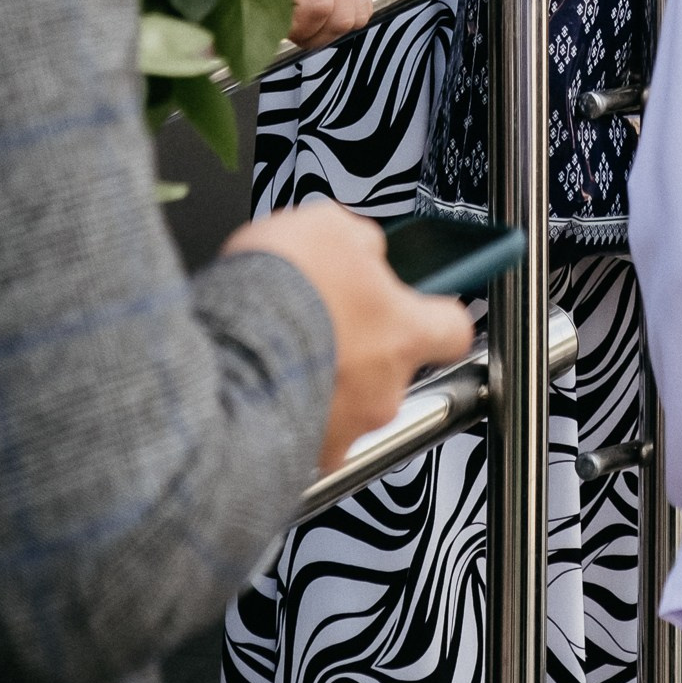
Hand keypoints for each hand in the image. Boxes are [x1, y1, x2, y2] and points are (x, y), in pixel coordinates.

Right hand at [227, 202, 473, 468]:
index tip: (426, 306)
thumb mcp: (330, 227)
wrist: (228, 353)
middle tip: (323, 318)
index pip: (452, 329)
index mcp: (404, 332)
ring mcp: (347, 428)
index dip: (437, 315)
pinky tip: (266, 383)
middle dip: (361, 347)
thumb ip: (360, 244)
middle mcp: (384, 389)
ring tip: (284, 349)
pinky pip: (308, 435)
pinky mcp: (305, 454)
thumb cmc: (283, 292)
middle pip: (392, 368)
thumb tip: (364, 251)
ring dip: (325, 381)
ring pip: (348, 405)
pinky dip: (290, 412)